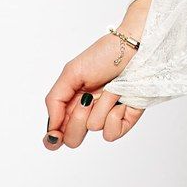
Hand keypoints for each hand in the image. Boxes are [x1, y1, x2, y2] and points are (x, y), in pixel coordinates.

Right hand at [42, 0, 152, 149]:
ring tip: (110, 87)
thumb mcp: (72, 71)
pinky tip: (121, 99)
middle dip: (78, 120)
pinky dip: (116, 115)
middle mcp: (89, 113)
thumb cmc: (104, 54)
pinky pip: (113, 133)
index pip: (58, 133)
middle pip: (73, 139)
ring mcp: (107, 116)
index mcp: (73, 103)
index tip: (55, 136)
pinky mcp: (126, 118)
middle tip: (87, 99)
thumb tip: (51, 128)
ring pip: (94, 129)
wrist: (135, 47)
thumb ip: (55, 100)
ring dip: (102, 105)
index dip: (53, 139)